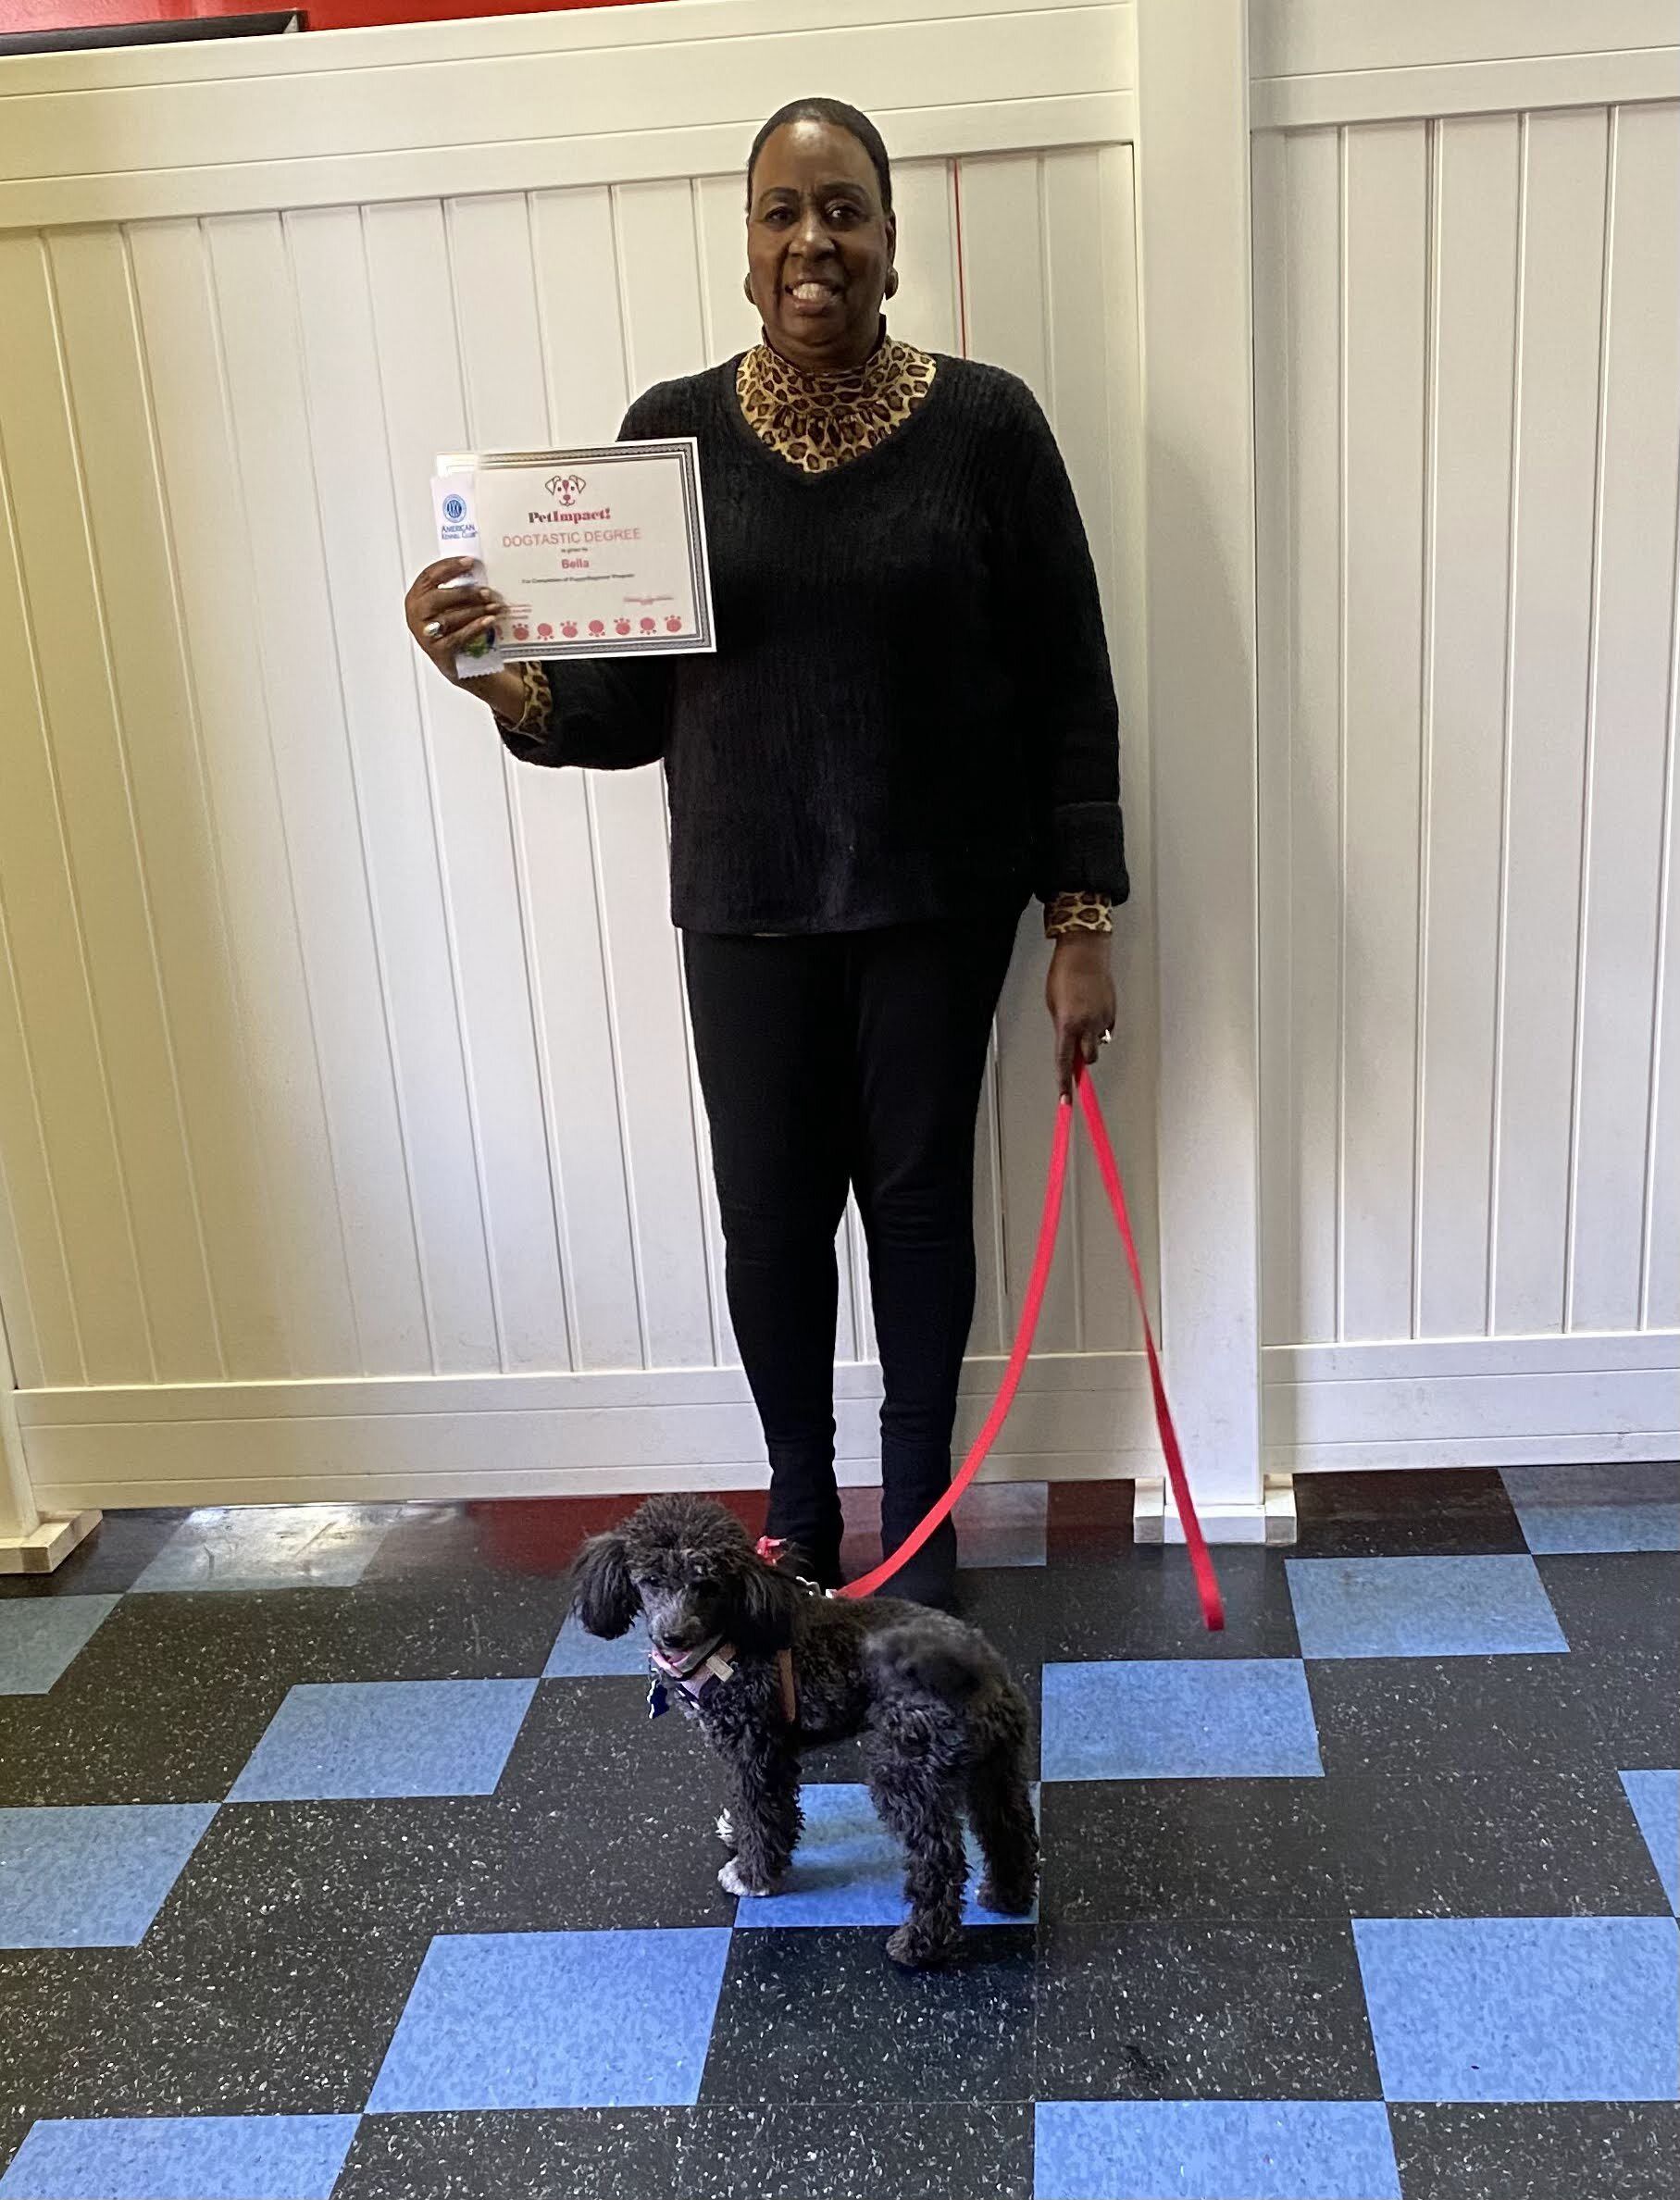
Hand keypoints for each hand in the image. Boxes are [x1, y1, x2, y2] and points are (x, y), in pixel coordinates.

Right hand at [404, 557, 507, 685]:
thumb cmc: (454, 629)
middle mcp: (416, 614)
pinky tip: (490, 621)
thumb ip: (457, 592)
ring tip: (495, 607)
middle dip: (465, 592)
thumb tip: (481, 575)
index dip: (449, 566)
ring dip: (475, 610)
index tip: (469, 562)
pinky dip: (476, 628)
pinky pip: (458, 636)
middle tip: (487, 591)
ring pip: (450, 617)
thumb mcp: (450, 607)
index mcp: (416, 597)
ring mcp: (425, 633)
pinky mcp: (438, 651)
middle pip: (438, 596)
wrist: (459, 664)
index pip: (429, 576)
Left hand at [1046, 931, 1115, 1098]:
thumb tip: (1068, 1044)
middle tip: (1075, 1049)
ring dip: (1090, 1040)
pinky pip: (1106, 1028)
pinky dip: (1098, 1026)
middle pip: (1088, 1058)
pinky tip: (1092, 1010)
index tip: (1065, 1100)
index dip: (1064, 1083)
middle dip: (1082, 1058)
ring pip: (1098, 1043)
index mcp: (1068, 1024)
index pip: (1064, 1061)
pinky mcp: (1113, 1011)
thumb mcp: (1053, 1005)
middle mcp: (1088, 1024)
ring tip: (1081, 1019)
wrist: (1084, 953)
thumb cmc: (1063, 974)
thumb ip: (1061, 1028)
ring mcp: (1103, 1018)